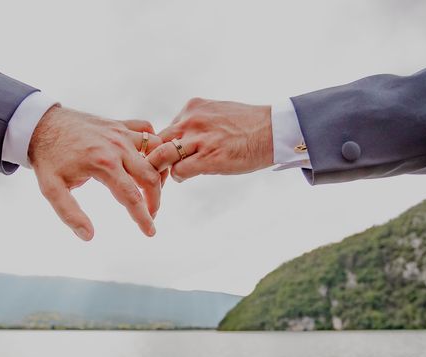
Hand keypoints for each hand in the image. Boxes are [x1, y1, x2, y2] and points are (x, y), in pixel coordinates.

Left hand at [28, 106, 162, 240]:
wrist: (40, 125)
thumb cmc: (47, 159)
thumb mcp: (51, 189)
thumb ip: (70, 214)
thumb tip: (88, 236)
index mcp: (103, 164)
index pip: (132, 197)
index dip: (143, 218)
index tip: (150, 232)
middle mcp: (117, 146)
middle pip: (151, 177)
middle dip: (155, 200)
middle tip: (150, 215)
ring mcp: (120, 132)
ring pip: (155, 151)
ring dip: (158, 171)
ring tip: (151, 190)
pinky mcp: (119, 124)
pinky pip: (146, 130)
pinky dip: (153, 144)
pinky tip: (148, 159)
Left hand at [146, 98, 273, 181]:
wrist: (273, 130)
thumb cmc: (248, 126)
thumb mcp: (216, 114)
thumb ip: (196, 124)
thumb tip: (182, 140)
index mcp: (191, 108)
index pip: (163, 131)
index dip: (159, 148)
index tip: (162, 160)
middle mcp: (191, 120)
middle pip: (156, 143)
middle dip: (152, 161)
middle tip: (153, 174)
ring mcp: (199, 139)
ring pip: (161, 157)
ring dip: (160, 172)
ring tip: (164, 181)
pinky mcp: (208, 157)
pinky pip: (179, 171)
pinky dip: (179, 177)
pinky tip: (187, 177)